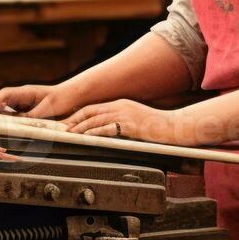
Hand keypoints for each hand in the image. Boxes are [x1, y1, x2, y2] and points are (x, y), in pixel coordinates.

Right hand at [0, 82, 82, 119]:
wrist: (72, 97)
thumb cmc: (62, 99)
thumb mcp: (49, 108)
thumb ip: (33, 116)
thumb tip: (20, 124)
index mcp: (26, 91)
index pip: (6, 94)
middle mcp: (22, 97)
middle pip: (1, 102)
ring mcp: (23, 104)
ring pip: (5, 110)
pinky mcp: (25, 111)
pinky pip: (13, 117)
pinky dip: (7, 123)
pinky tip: (4, 131)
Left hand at [64, 99, 189, 145]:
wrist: (174, 126)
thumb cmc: (157, 126)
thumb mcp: (136, 119)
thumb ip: (121, 122)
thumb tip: (108, 130)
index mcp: (121, 103)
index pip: (94, 107)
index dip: (78, 114)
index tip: (69, 122)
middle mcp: (121, 106)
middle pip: (90, 110)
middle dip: (74, 119)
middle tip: (64, 128)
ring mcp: (125, 114)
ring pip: (96, 119)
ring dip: (81, 127)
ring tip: (70, 133)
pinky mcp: (130, 125)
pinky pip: (108, 128)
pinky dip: (94, 132)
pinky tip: (87, 136)